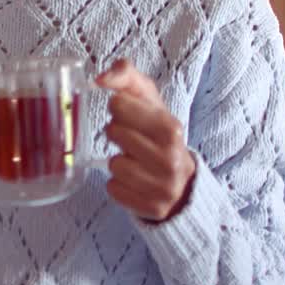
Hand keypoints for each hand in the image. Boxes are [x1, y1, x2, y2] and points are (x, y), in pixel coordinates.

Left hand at [97, 60, 195, 221]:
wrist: (183, 182)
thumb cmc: (158, 135)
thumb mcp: (150, 101)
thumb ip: (126, 76)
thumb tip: (100, 78)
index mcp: (170, 127)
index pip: (118, 104)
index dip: (118, 109)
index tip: (129, 115)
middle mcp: (170, 157)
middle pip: (113, 133)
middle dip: (118, 134)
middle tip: (133, 140)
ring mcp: (163, 186)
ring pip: (113, 165)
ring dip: (119, 162)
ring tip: (136, 161)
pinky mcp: (152, 208)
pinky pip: (113, 190)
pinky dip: (119, 185)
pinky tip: (135, 181)